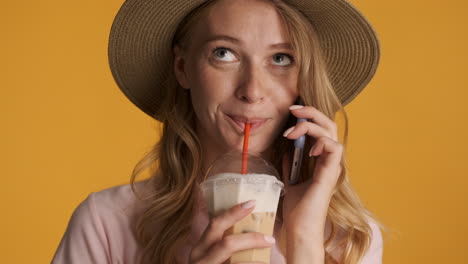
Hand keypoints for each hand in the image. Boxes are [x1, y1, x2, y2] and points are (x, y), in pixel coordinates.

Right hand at [189, 200, 275, 263]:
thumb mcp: (212, 255)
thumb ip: (224, 243)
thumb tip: (251, 229)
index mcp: (200, 248)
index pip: (215, 224)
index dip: (234, 212)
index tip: (252, 203)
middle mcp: (200, 260)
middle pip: (226, 244)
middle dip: (251, 239)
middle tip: (270, 238)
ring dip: (255, 261)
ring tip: (267, 259)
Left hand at [281, 105, 342, 236]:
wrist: (298, 229)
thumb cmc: (296, 209)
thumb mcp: (289, 180)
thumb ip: (291, 164)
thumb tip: (286, 150)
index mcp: (321, 161)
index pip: (322, 129)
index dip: (309, 117)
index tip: (291, 114)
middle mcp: (329, 161)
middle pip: (330, 125)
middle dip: (311, 112)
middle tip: (293, 110)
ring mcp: (331, 167)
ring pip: (331, 132)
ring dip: (311, 126)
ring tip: (291, 133)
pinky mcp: (330, 174)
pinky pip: (334, 148)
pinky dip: (321, 142)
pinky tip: (307, 149)